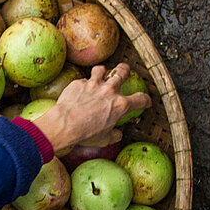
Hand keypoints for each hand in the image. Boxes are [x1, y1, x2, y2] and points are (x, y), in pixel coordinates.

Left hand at [30, 63, 151, 154]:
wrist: (64, 124)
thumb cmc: (85, 134)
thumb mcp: (104, 140)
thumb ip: (114, 135)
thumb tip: (118, 134)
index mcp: (120, 105)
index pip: (141, 99)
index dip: (145, 100)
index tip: (145, 101)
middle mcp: (109, 90)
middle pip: (122, 72)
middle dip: (125, 70)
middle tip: (124, 70)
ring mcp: (94, 84)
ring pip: (102, 69)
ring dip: (103, 72)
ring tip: (101, 74)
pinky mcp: (79, 83)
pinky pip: (83, 80)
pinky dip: (84, 85)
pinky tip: (80, 91)